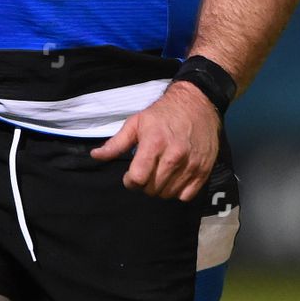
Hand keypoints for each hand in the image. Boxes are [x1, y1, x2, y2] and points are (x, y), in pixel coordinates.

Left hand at [89, 80, 219, 200]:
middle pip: (152, 189)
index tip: (130, 174)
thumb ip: (116, 143)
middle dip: (144, 184)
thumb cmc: (162, 114)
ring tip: (159, 174)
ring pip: (168, 194)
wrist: (197, 105)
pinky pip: (186, 196)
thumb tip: (95, 156)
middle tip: (146, 172)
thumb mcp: (136, 123)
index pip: (138, 178)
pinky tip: (175, 177)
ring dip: (160, 188)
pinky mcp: (204, 171)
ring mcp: (191, 165)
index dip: (130, 180)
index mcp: (154, 142)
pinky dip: (178, 191)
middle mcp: (174, 156)